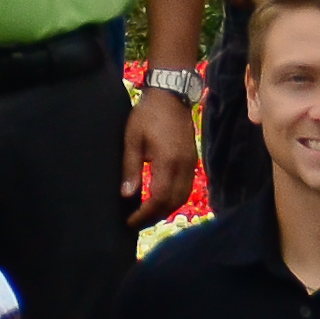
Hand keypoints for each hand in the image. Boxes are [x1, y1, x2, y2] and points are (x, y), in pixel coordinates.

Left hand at [124, 86, 198, 226]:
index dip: (145, 214)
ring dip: (165, 209)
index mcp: (168, 162)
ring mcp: (191, 164)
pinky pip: (186, 187)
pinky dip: (173, 199)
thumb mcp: (132, 139)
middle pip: (173, 203)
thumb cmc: (147, 115)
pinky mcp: (192, 160)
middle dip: (154, 217)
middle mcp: (184, 166)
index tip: (130, 221)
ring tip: (146, 215)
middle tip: (135, 222)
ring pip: (182, 197)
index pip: (159, 199)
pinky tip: (159, 200)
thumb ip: (130, 168)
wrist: (171, 95)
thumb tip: (127, 195)